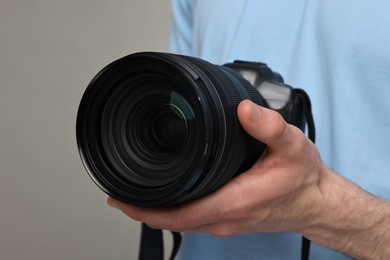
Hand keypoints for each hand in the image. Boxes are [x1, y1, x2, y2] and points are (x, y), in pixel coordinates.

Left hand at [107, 100, 326, 235]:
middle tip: (116, 191)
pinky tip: (165, 197)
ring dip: (154, 210)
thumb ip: (269, 127)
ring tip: (133, 193)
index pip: (178, 214)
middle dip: (140, 209)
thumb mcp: (292, 146)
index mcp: (234, 202)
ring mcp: (225, 222)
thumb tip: (244, 110)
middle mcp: (225, 218)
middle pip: (171, 221)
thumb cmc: (303, 179)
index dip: (144, 209)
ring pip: (180, 222)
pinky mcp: (228, 218)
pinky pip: (192, 219)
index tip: (118, 198)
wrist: (316, 203)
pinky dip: (171, 210)